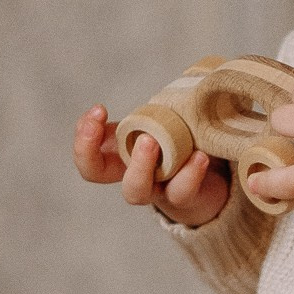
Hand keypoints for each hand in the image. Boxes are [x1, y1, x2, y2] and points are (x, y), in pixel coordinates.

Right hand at [73, 106, 229, 227]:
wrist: (210, 174)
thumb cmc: (177, 144)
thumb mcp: (156, 126)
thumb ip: (144, 115)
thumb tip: (154, 97)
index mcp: (119, 158)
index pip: (87, 158)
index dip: (83, 139)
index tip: (99, 109)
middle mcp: (132, 176)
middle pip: (94, 173)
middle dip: (93, 151)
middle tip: (108, 123)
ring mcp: (155, 189)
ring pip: (136, 191)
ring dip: (139, 166)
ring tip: (151, 141)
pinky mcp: (184, 196)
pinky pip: (181, 192)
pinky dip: (190, 174)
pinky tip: (199, 156)